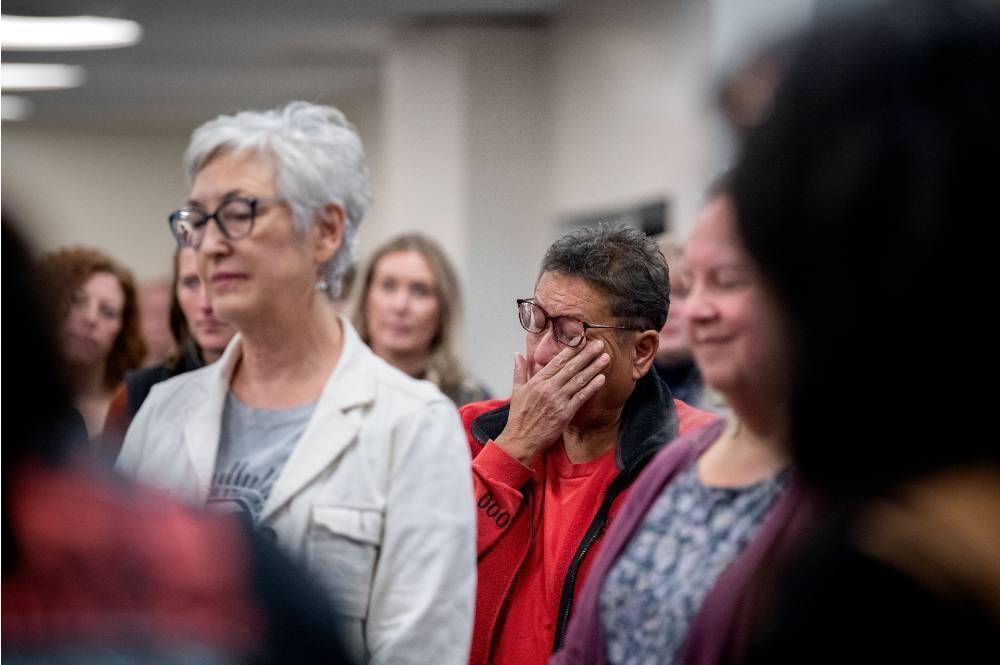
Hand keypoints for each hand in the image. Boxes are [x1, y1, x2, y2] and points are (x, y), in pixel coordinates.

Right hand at [494, 339, 609, 465]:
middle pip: (571, 367)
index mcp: (537, 381)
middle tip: (599, 344)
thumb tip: (518, 354)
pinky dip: (592, 387)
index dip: (571, 350)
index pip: (557, 361)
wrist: (520, 440)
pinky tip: (601, 378)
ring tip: (605, 358)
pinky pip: (581, 397)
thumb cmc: (519, 417)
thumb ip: (520, 371)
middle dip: (586, 354)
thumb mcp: (516, 391)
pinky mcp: (565, 413)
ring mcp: (558, 400)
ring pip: (578, 380)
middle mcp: (548, 388)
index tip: (582, 340)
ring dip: (593, 368)